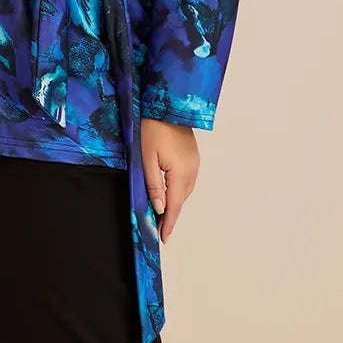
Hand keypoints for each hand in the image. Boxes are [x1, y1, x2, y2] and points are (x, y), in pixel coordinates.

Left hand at [140, 116, 200, 243]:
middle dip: (172, 215)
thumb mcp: (146, 159)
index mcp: (181, 172)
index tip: (164, 238)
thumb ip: (153, 185)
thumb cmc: (152, 128)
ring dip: (176, 202)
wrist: (167, 105)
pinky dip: (179, 190)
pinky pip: (187, 180)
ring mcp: (195, 162)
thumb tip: (160, 208)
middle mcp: (192, 169)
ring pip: (186, 190)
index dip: (169, 223)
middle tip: (160, 229)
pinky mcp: (193, 157)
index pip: (175, 205)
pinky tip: (170, 193)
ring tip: (163, 214)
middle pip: (182, 199)